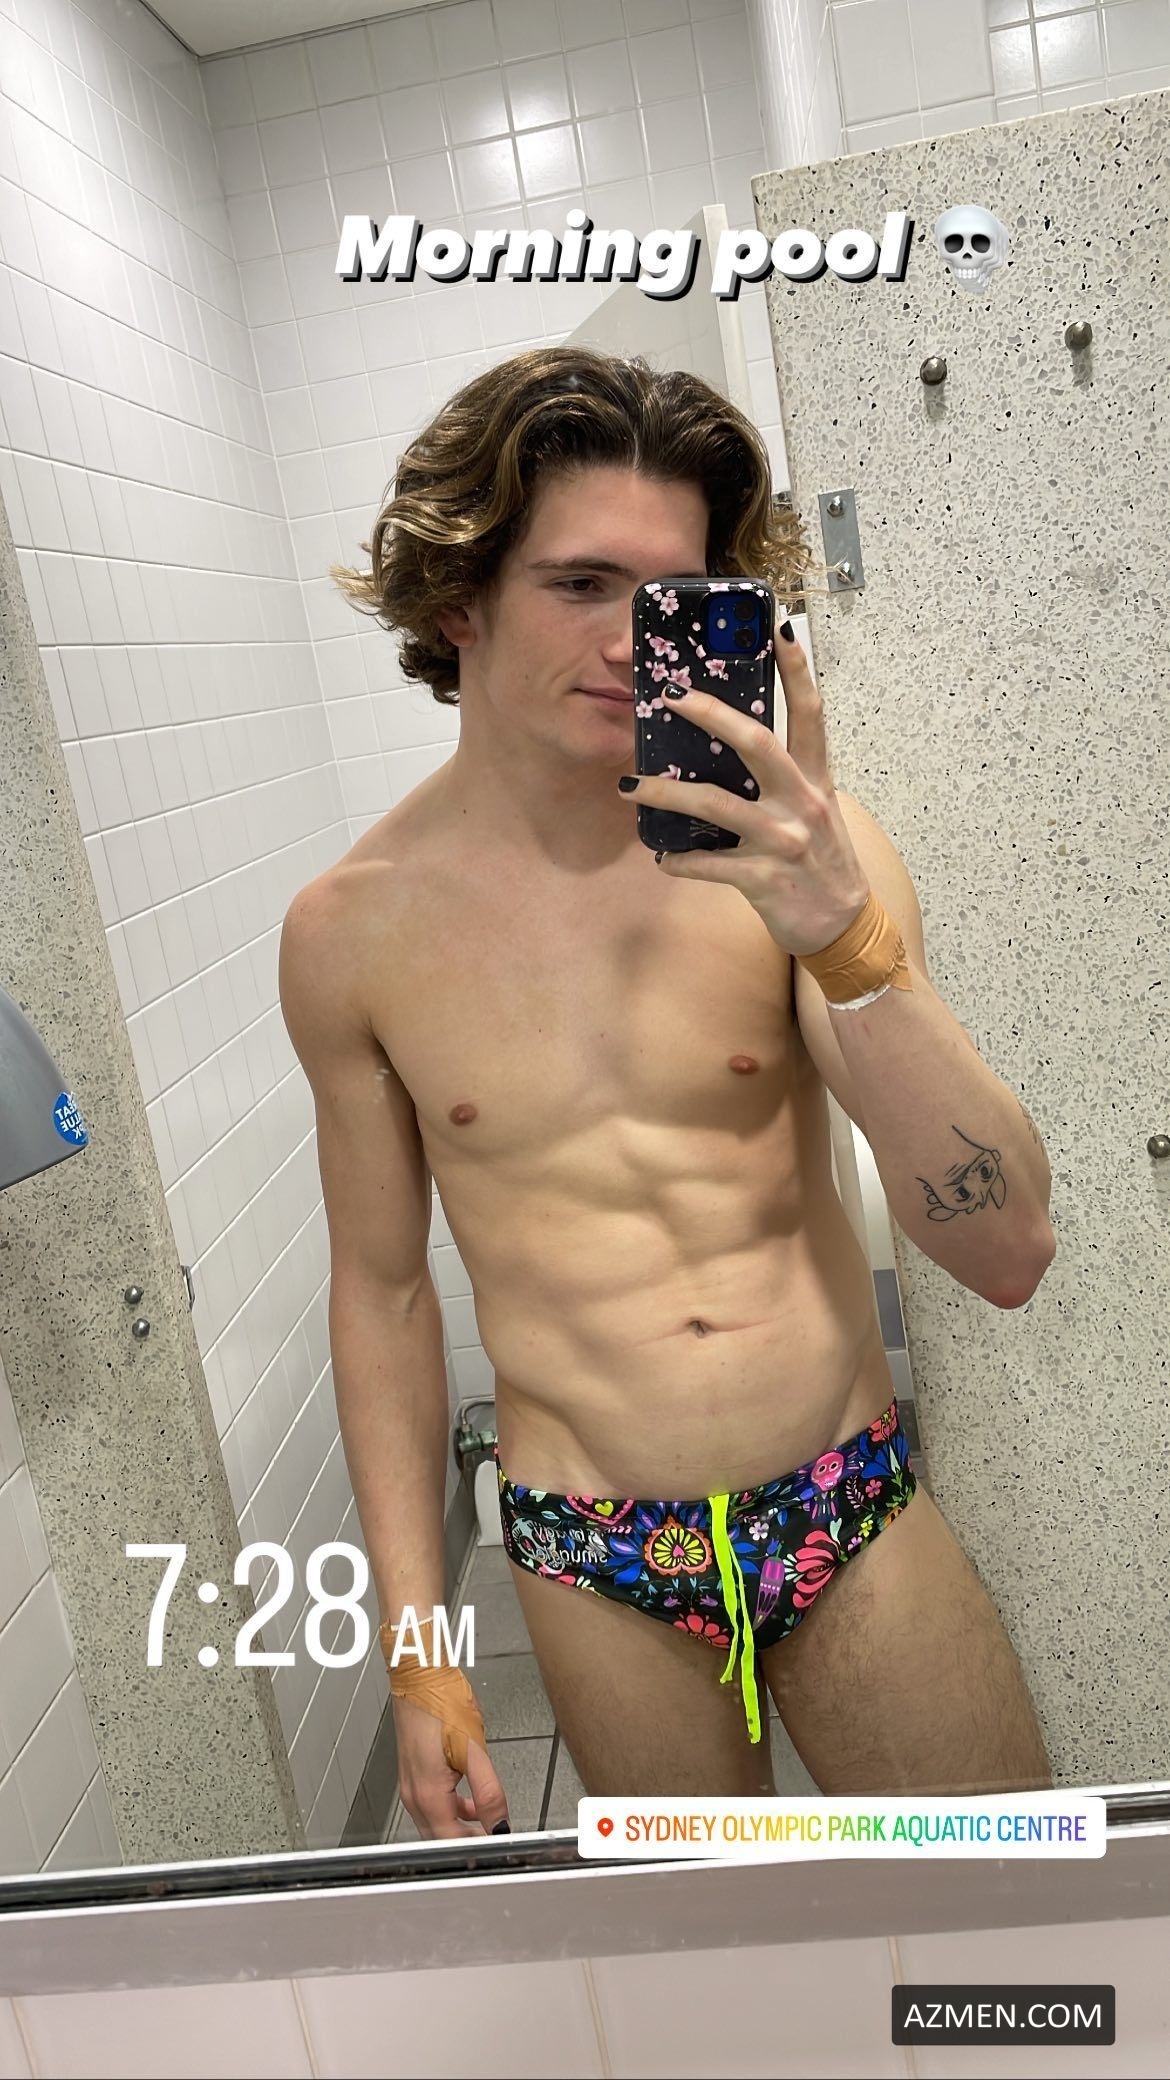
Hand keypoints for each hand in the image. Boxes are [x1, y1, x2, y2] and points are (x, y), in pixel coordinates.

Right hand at [392, 1692, 510, 1840]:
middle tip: (496, 1842)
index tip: (497, 1849)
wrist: (420, 1677)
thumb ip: (488, 1791)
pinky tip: (471, 1803)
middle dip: (470, 1844)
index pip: (451, 1842)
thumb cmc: (440, 1703)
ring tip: (488, 1825)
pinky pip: (434, 1806)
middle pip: (441, 1839)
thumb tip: (499, 1822)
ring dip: (463, 1829)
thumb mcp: (473, 1749)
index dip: (476, 1850)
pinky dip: (454, 1812)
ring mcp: (411, 1785)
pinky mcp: (414, 1774)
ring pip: (437, 1825)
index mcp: (428, 1793)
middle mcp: (414, 1794)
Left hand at [621, 624, 870, 958]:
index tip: (778, 627)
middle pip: (756, 743)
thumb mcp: (813, 810)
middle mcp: (802, 802)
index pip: (810, 712)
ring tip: (630, 786)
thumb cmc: (821, 861)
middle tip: (669, 695)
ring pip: (714, 804)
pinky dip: (678, 859)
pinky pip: (708, 863)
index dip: (797, 669)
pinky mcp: (764, 878)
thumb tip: (728, 748)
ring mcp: (783, 839)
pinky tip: (661, 856)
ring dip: (665, 792)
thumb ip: (782, 779)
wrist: (843, 925)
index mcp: (815, 779)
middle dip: (710, 714)